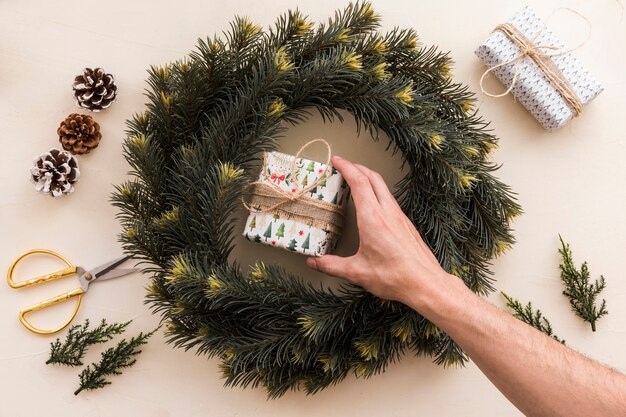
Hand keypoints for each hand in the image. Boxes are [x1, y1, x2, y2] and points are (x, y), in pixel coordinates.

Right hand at [306, 155, 450, 306]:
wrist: (426, 283)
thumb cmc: (394, 277)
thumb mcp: (357, 272)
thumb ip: (332, 265)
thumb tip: (313, 262)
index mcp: (372, 218)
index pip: (359, 182)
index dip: (346, 167)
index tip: (336, 161)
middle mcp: (387, 212)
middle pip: (373, 177)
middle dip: (357, 167)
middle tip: (344, 166)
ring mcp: (399, 216)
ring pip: (383, 187)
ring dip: (368, 178)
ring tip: (356, 181)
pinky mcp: (406, 224)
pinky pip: (389, 200)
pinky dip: (377, 192)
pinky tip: (372, 204)